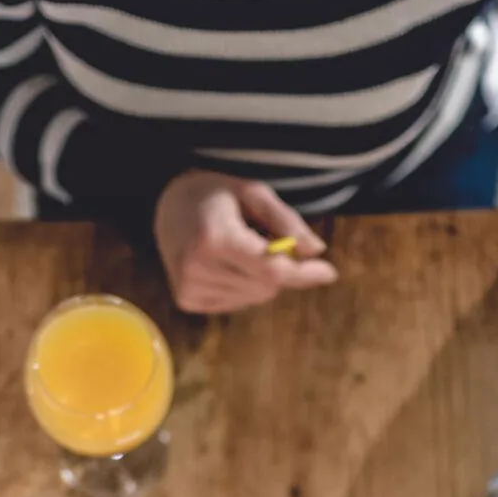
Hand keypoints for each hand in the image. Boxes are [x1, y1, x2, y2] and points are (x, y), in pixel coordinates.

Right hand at [153, 171, 338, 313]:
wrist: (168, 207)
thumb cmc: (218, 195)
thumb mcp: (254, 193)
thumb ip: (286, 221)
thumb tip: (316, 251)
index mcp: (215, 238)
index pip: (270, 268)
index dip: (303, 273)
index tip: (329, 272)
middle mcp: (198, 267)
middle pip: (266, 286)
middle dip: (279, 268)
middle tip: (266, 241)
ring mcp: (189, 287)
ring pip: (254, 297)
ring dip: (260, 277)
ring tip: (241, 249)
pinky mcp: (187, 300)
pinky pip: (237, 303)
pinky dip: (243, 286)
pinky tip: (227, 265)